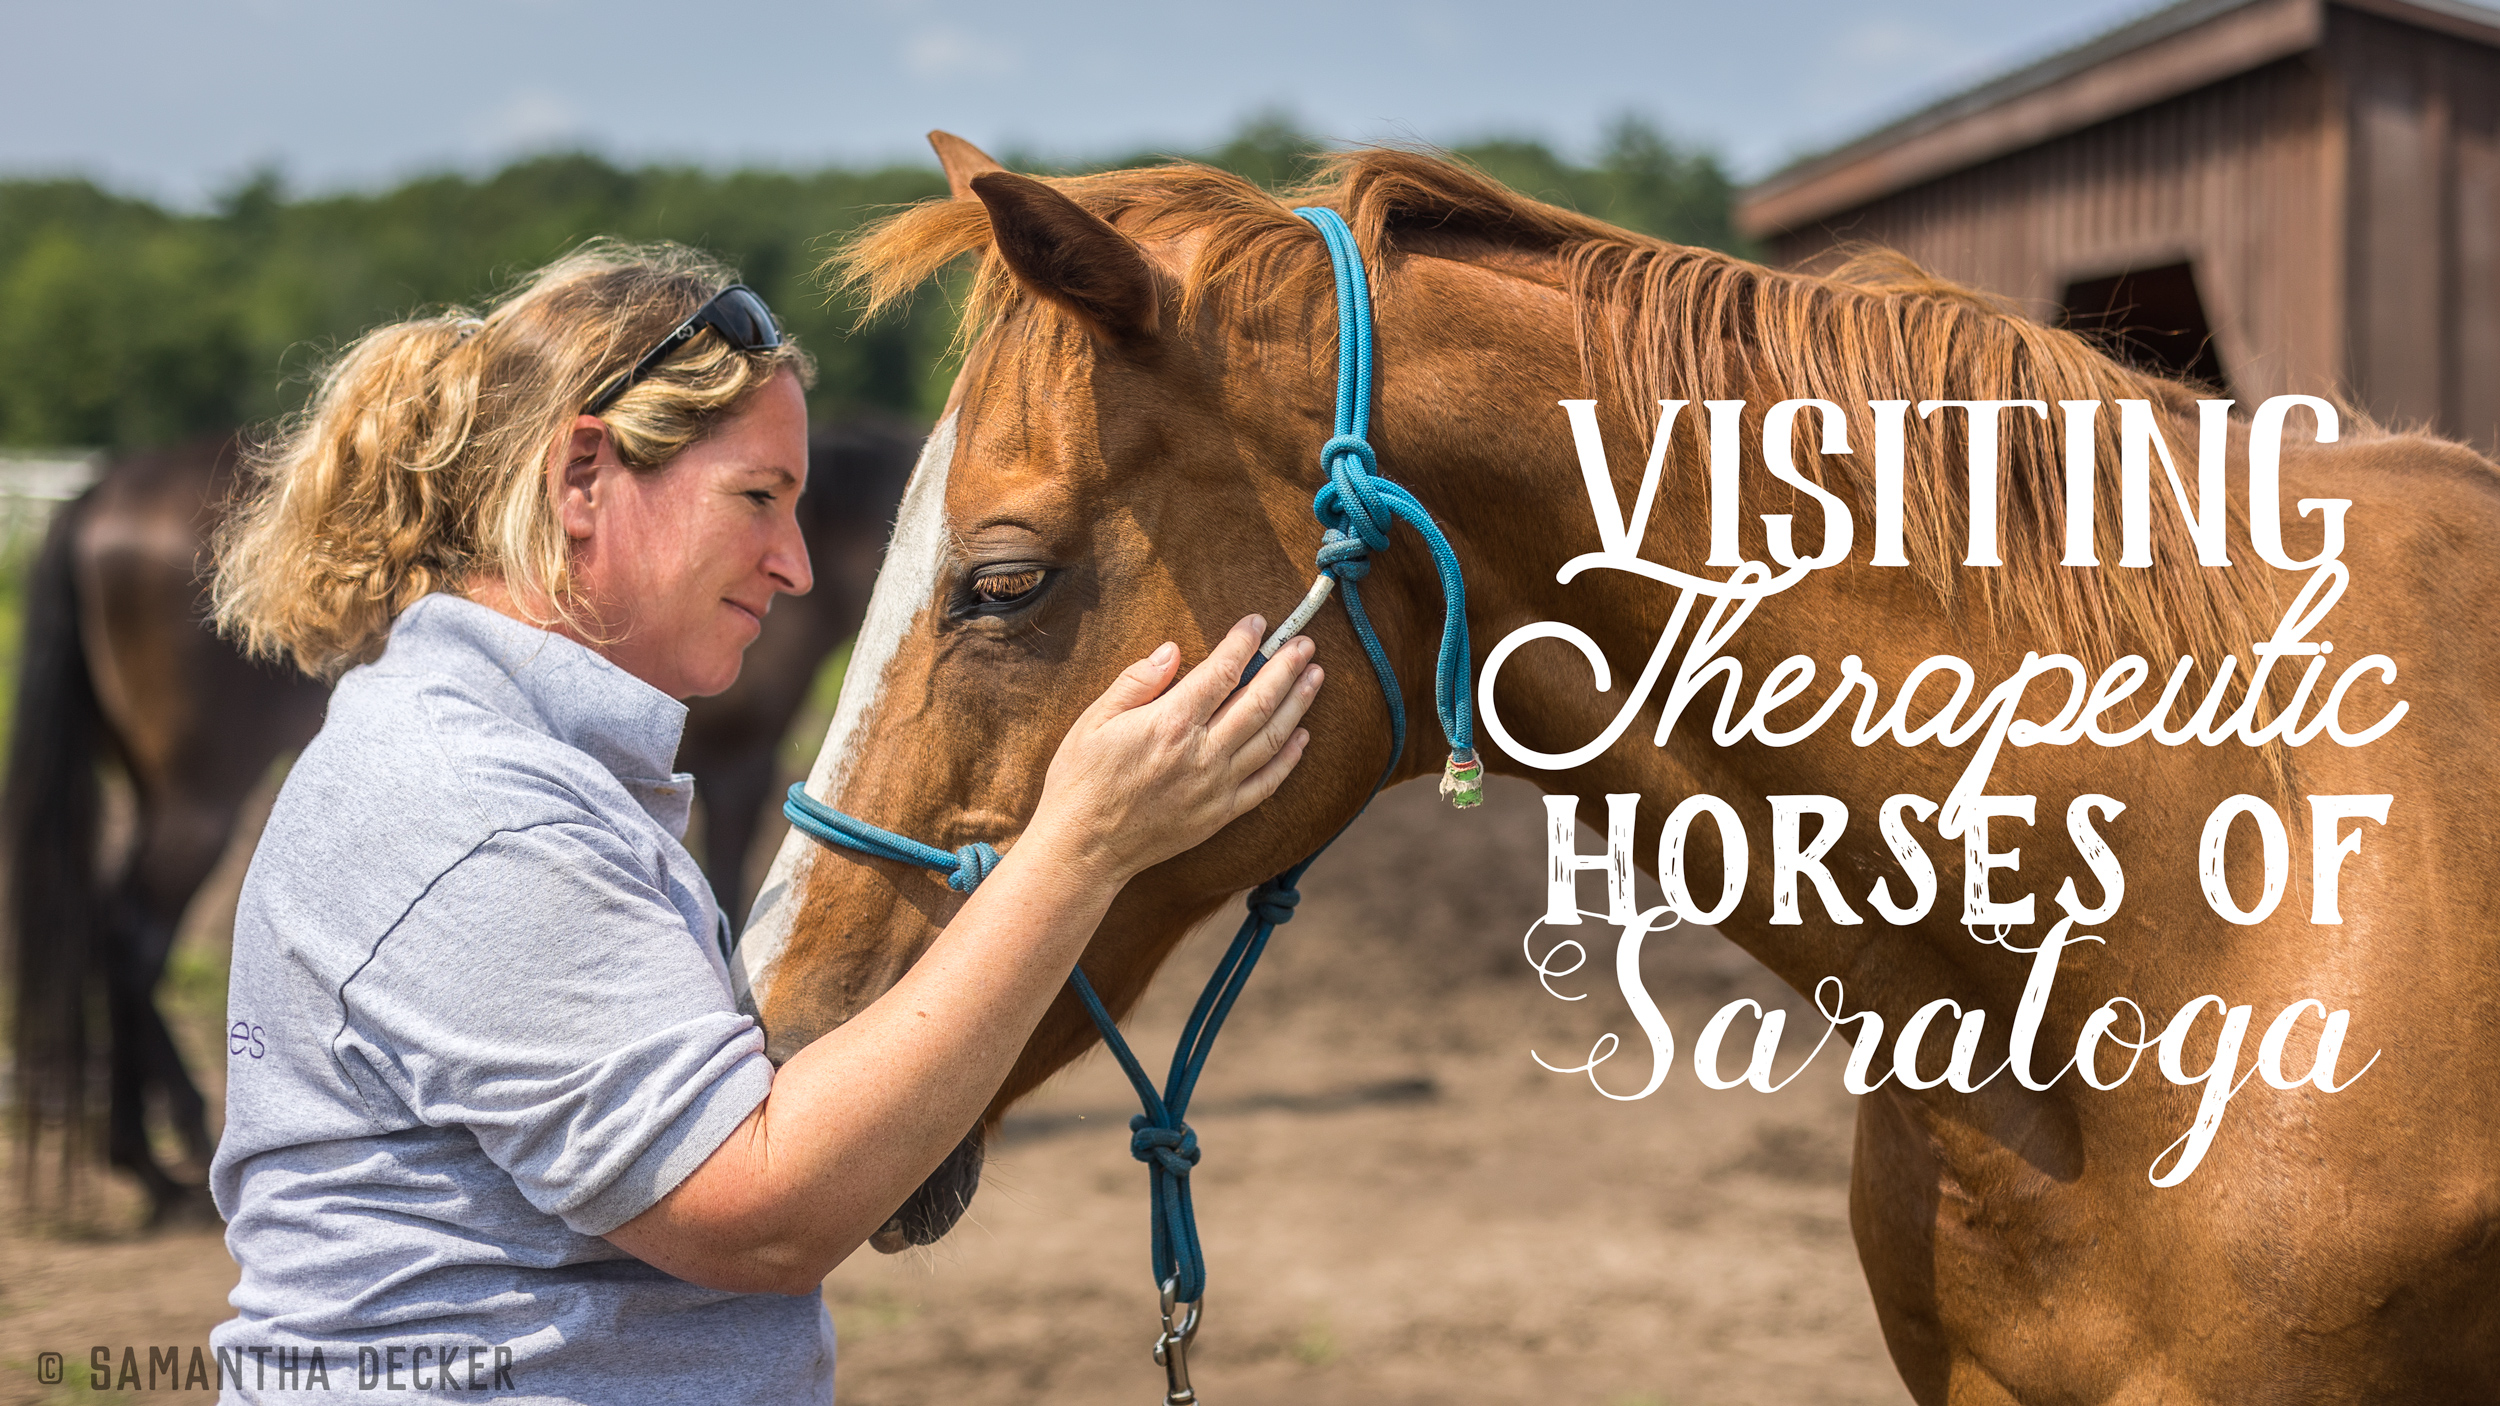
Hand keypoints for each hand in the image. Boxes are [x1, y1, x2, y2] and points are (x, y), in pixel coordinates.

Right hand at [1024, 615, 1321, 887]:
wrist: (1084, 848)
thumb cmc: (1081, 781)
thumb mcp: (1094, 720)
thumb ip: (1137, 682)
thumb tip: (1172, 650)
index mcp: (1170, 723)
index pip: (1220, 672)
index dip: (1243, 642)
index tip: (1257, 622)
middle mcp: (1201, 752)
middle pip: (1258, 700)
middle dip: (1286, 667)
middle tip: (1305, 643)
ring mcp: (1216, 786)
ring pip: (1271, 738)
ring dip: (1298, 703)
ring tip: (1315, 676)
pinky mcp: (1221, 814)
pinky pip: (1267, 783)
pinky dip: (1290, 758)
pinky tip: (1303, 736)